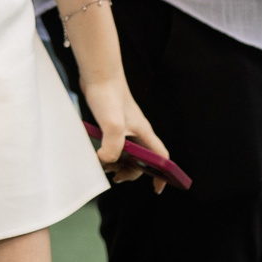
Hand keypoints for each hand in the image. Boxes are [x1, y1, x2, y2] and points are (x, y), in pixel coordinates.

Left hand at [82, 71, 169, 193]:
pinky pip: (115, 145)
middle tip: (116, 177)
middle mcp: (137, 131)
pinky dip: (109, 153)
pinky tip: (98, 154)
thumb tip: (106, 161)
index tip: (157, 188)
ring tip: (105, 166)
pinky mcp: (113, 123)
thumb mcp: (112, 124)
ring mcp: (125, 127)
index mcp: (144, 133)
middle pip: (142, 160)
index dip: (163, 174)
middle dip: (132, 172)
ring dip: (118, 163)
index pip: (162, 158)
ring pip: (128, 153)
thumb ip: (113, 146)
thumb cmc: (109, 94)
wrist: (98, 73)